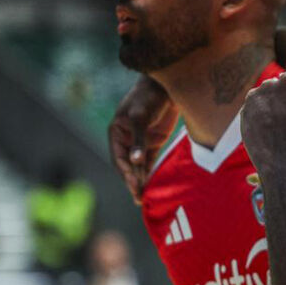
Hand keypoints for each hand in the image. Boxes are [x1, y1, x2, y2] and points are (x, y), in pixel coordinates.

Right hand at [108, 76, 177, 202]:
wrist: (168, 85)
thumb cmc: (149, 97)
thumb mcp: (140, 117)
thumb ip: (139, 139)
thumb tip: (135, 161)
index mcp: (116, 133)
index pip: (119, 158)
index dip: (126, 173)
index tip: (134, 185)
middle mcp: (126, 139)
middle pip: (128, 165)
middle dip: (133, 182)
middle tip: (139, 199)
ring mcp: (140, 141)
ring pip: (139, 165)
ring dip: (142, 180)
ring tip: (145, 198)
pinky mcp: (154, 142)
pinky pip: (150, 161)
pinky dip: (151, 173)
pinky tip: (153, 185)